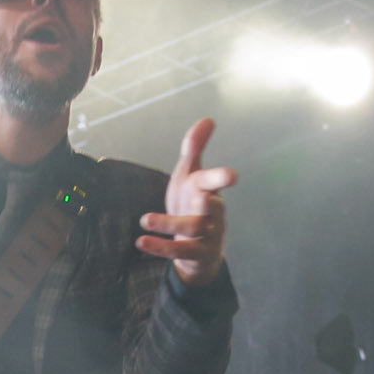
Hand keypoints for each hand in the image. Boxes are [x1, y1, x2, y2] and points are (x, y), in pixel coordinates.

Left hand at [137, 117, 236, 286]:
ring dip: (168, 224)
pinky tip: (141, 242)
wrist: (200, 249)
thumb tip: (208, 119)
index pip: (214, 182)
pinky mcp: (194, 254)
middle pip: (213, 208)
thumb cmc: (193, 205)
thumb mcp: (190, 176)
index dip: (221, 178)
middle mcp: (212, 213)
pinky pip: (178, 251)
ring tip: (145, 219)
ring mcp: (206, 235)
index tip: (232, 175)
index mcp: (208, 191)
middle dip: (210, 204)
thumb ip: (195, 148)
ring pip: (192, 229)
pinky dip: (159, 247)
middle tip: (202, 199)